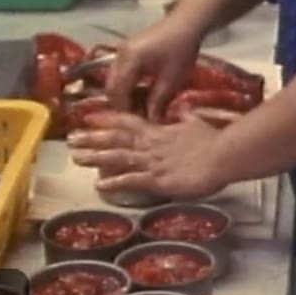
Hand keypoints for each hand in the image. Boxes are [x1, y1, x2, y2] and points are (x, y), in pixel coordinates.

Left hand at [67, 112, 228, 199]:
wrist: (224, 154)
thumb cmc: (214, 141)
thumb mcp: (197, 123)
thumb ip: (186, 117)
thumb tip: (183, 109)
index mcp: (159, 132)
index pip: (129, 122)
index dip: (107, 120)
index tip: (89, 117)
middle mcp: (151, 145)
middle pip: (117, 139)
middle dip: (93, 138)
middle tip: (70, 138)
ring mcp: (153, 162)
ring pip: (119, 157)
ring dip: (96, 157)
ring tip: (75, 158)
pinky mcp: (158, 179)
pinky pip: (133, 180)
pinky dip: (115, 182)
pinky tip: (99, 185)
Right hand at [105, 18, 201, 121]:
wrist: (187, 23)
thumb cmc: (181, 49)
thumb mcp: (172, 79)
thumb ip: (158, 101)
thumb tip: (151, 121)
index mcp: (129, 60)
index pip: (117, 92)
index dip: (126, 110)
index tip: (138, 122)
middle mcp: (119, 55)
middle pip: (111, 87)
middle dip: (122, 103)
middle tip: (139, 116)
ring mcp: (121, 50)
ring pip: (114, 80)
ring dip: (124, 94)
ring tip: (142, 106)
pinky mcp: (127, 49)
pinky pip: (120, 72)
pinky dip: (127, 84)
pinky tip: (142, 91)